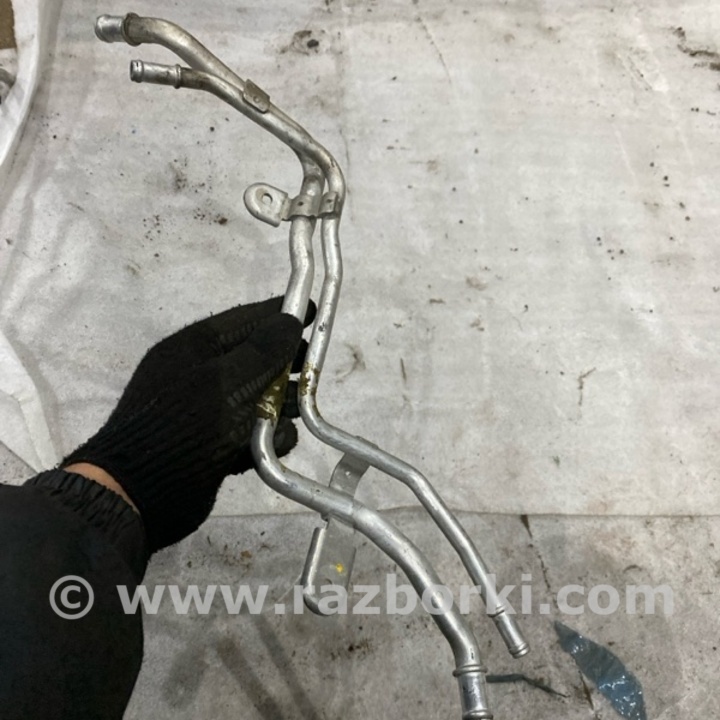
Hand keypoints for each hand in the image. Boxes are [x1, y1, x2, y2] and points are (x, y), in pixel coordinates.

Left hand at [63, 296, 311, 551]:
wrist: (140, 494)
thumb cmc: (185, 426)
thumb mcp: (226, 381)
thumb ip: (262, 351)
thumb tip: (290, 320)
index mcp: (195, 347)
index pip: (245, 319)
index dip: (280, 313)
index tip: (313, 310)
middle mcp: (201, 374)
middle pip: (255, 358)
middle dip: (285, 362)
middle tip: (310, 366)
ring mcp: (208, 411)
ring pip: (257, 397)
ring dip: (281, 403)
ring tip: (301, 409)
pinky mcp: (215, 445)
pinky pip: (251, 432)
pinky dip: (266, 437)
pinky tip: (275, 442)